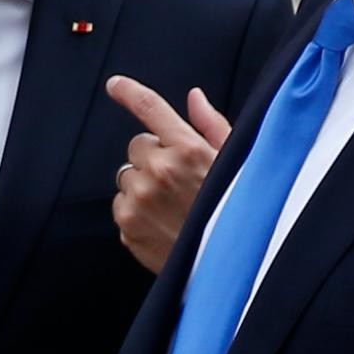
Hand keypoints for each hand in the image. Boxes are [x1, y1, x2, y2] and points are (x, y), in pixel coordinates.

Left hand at [108, 75, 231, 272]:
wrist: (229, 269)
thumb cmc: (238, 212)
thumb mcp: (236, 164)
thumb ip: (211, 125)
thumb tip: (194, 97)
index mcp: (188, 149)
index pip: (151, 108)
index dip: (129, 92)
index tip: (114, 85)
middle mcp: (159, 170)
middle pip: (138, 146)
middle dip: (153, 157)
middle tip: (179, 180)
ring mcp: (140, 199)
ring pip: (128, 176)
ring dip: (144, 185)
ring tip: (174, 207)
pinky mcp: (127, 226)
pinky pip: (122, 205)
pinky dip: (137, 211)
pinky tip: (163, 223)